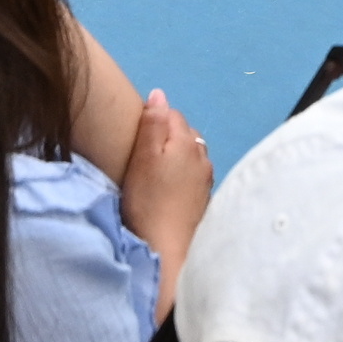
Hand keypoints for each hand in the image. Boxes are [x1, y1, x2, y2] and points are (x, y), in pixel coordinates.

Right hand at [114, 91, 212, 297]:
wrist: (166, 248)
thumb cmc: (148, 200)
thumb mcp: (143, 157)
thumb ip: (153, 123)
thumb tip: (159, 93)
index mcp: (188, 141)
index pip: (172, 114)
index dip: (153, 119)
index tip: (135, 136)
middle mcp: (203, 156)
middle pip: (185, 133)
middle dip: (167, 137)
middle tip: (142, 155)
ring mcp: (206, 180)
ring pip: (191, 155)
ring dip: (176, 157)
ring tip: (154, 172)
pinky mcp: (204, 200)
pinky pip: (193, 176)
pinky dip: (181, 176)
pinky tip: (168, 190)